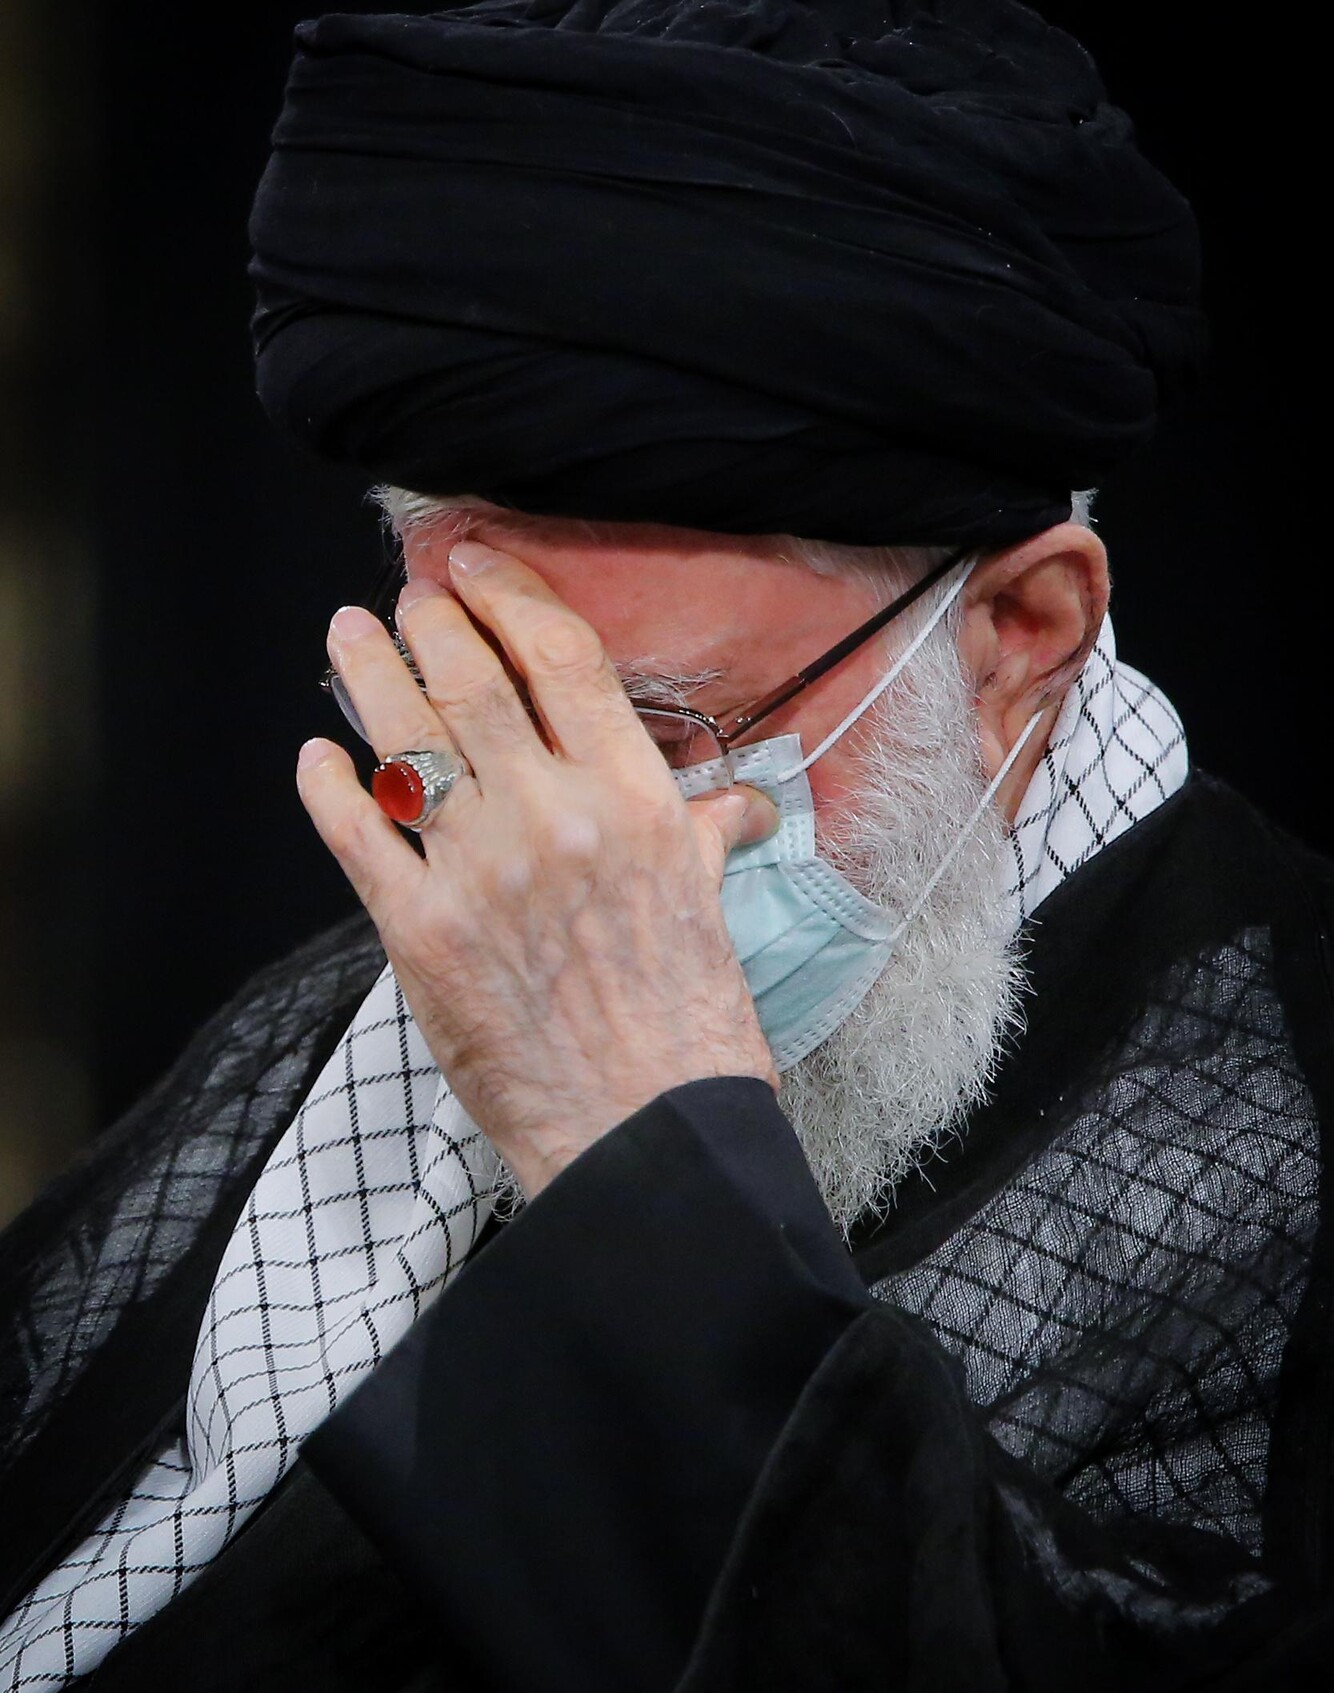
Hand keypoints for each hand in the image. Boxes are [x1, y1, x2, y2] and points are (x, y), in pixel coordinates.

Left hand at [297, 539, 778, 1196]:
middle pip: (472, 680)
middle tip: (407, 595)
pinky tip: (318, 757)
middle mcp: (554, 814)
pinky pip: (357, 835)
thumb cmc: (689, 1026)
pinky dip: (329, 787)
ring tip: (348, 635)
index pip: (561, 658)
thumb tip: (739, 806)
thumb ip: (705, 835)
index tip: (477, 565)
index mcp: (635, 798)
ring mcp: (479, 869)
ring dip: (367, 674)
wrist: (644, 1127)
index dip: (510, 595)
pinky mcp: (420, 930)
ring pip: (406, 738)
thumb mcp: (710, 907)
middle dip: (428, 620)